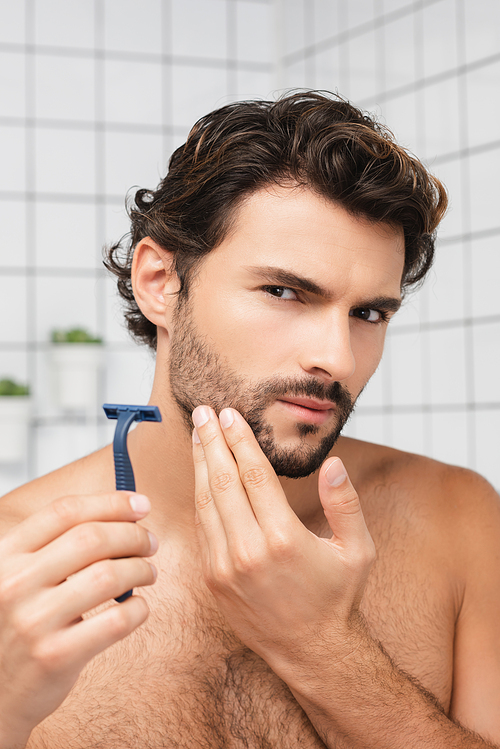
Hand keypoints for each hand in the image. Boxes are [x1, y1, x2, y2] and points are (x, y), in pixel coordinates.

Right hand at [0, 492, 156, 746]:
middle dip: (133, 535)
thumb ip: (54, 547)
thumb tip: (123, 513)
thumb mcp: (17, 578)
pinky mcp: (55, 657)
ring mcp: (33, 621)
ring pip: (109, 576)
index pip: (64, 512)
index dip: (110, 503)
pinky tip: (137, 607)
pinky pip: (116, 620)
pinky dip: (138, 608)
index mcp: (4, 555)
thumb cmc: (16, 626)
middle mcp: (14, 584)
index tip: (141, 505)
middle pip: (91, 538)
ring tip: (148, 573)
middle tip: (150, 543)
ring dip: (141, 569)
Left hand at [192, 405, 375, 671]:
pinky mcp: (212, 580)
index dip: (239, 440)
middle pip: (223, 481)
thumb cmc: (337, 597)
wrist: (311, 651)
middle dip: (212, 442)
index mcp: (283, 538)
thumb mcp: (357, 550)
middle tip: (203, 412)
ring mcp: (224, 567)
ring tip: (198, 435)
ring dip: (200, 464)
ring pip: (206, 502)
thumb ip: (345, 503)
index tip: (229, 414)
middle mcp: (248, 550)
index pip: (254, 474)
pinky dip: (200, 497)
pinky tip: (201, 475)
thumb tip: (335, 463)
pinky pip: (202, 528)